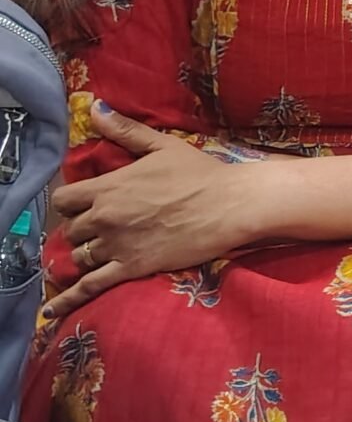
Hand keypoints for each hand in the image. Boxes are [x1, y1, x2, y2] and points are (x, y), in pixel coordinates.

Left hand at [48, 103, 260, 312]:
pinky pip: (90, 286)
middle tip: (100, 229)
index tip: (84, 205)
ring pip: (80, 256)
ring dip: (86, 255)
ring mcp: (116, 244)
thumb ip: (125, 131)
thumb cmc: (199, 173)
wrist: (229, 205)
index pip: (64, 199)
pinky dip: (69, 298)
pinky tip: (53, 311)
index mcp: (109, 186)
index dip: (71, 204)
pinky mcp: (131, 268)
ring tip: (99, 252)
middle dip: (81, 229)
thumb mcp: (161, 146)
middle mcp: (105, 216)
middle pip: (71, 229)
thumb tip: (96, 109)